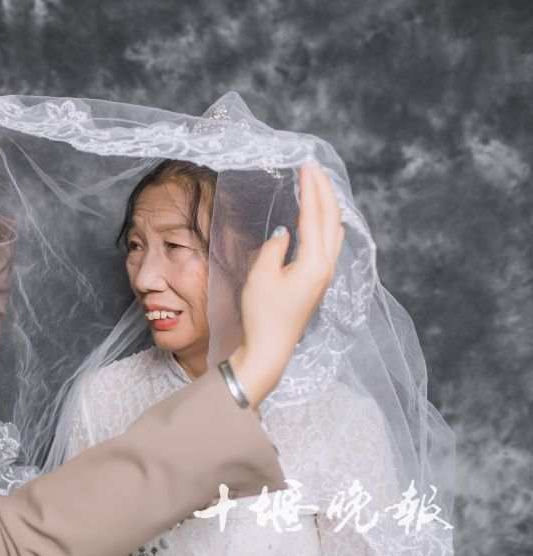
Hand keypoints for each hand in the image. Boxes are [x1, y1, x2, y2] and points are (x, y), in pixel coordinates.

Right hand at [229, 163, 344, 408]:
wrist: (270, 349)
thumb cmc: (262, 315)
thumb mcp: (260, 277)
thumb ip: (274, 248)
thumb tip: (286, 232)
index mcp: (314, 262)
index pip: (315, 216)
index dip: (311, 189)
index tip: (306, 166)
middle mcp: (326, 266)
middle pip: (331, 219)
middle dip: (323, 190)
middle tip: (313, 168)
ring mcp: (325, 275)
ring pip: (334, 230)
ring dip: (328, 205)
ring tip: (319, 186)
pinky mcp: (319, 282)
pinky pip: (331, 243)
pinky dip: (327, 222)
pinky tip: (322, 219)